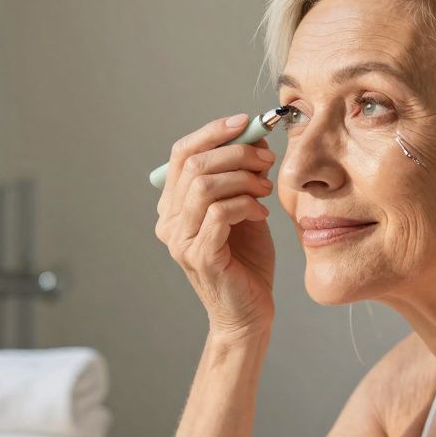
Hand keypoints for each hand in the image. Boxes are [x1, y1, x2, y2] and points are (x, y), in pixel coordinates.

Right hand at [154, 113, 276, 339]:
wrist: (249, 313)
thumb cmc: (246, 263)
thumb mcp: (244, 209)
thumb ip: (242, 176)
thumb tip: (253, 136)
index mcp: (173, 207)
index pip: (181, 154)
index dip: (212, 132)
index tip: (246, 123)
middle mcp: (168, 222)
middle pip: (193, 165)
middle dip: (236, 153)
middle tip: (267, 160)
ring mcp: (180, 241)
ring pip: (205, 186)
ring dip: (243, 178)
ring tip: (265, 189)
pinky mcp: (200, 256)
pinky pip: (220, 213)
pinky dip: (246, 203)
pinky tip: (262, 212)